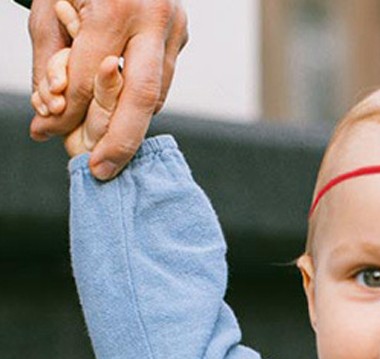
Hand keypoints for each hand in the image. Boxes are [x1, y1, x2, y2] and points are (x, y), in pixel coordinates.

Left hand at [27, 0, 186, 179]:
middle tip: (102, 171)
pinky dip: (139, 99)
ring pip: (156, 94)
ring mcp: (175, 28)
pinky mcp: (182, 36)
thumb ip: (49, 60)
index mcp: (117, 4)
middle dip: (120, 140)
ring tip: (106, 146)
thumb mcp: (49, 5)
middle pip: (141, 97)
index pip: (90, 75)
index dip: (68, 110)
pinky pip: (161, 81)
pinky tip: (120, 109)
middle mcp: (155, 17)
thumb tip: (48, 118)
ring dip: (130, 121)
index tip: (47, 134)